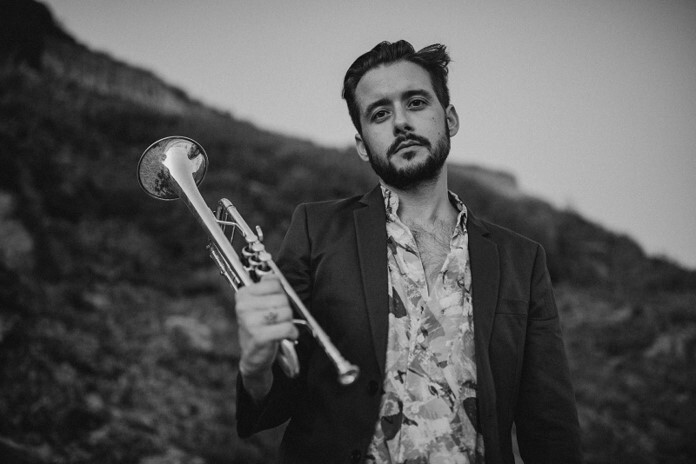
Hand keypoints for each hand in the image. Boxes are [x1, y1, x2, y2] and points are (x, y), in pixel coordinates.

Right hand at [234, 275, 297, 398]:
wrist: (253, 356)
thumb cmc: (259, 327)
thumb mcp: (260, 304)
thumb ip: (266, 288)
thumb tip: (272, 275)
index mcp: (243, 294)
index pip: (273, 283)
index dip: (280, 294)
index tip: (275, 304)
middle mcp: (243, 307)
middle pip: (282, 299)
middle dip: (286, 310)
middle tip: (278, 320)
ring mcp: (250, 322)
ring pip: (286, 312)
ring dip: (289, 322)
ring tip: (279, 328)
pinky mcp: (259, 336)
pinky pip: (287, 327)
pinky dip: (292, 332)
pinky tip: (287, 336)